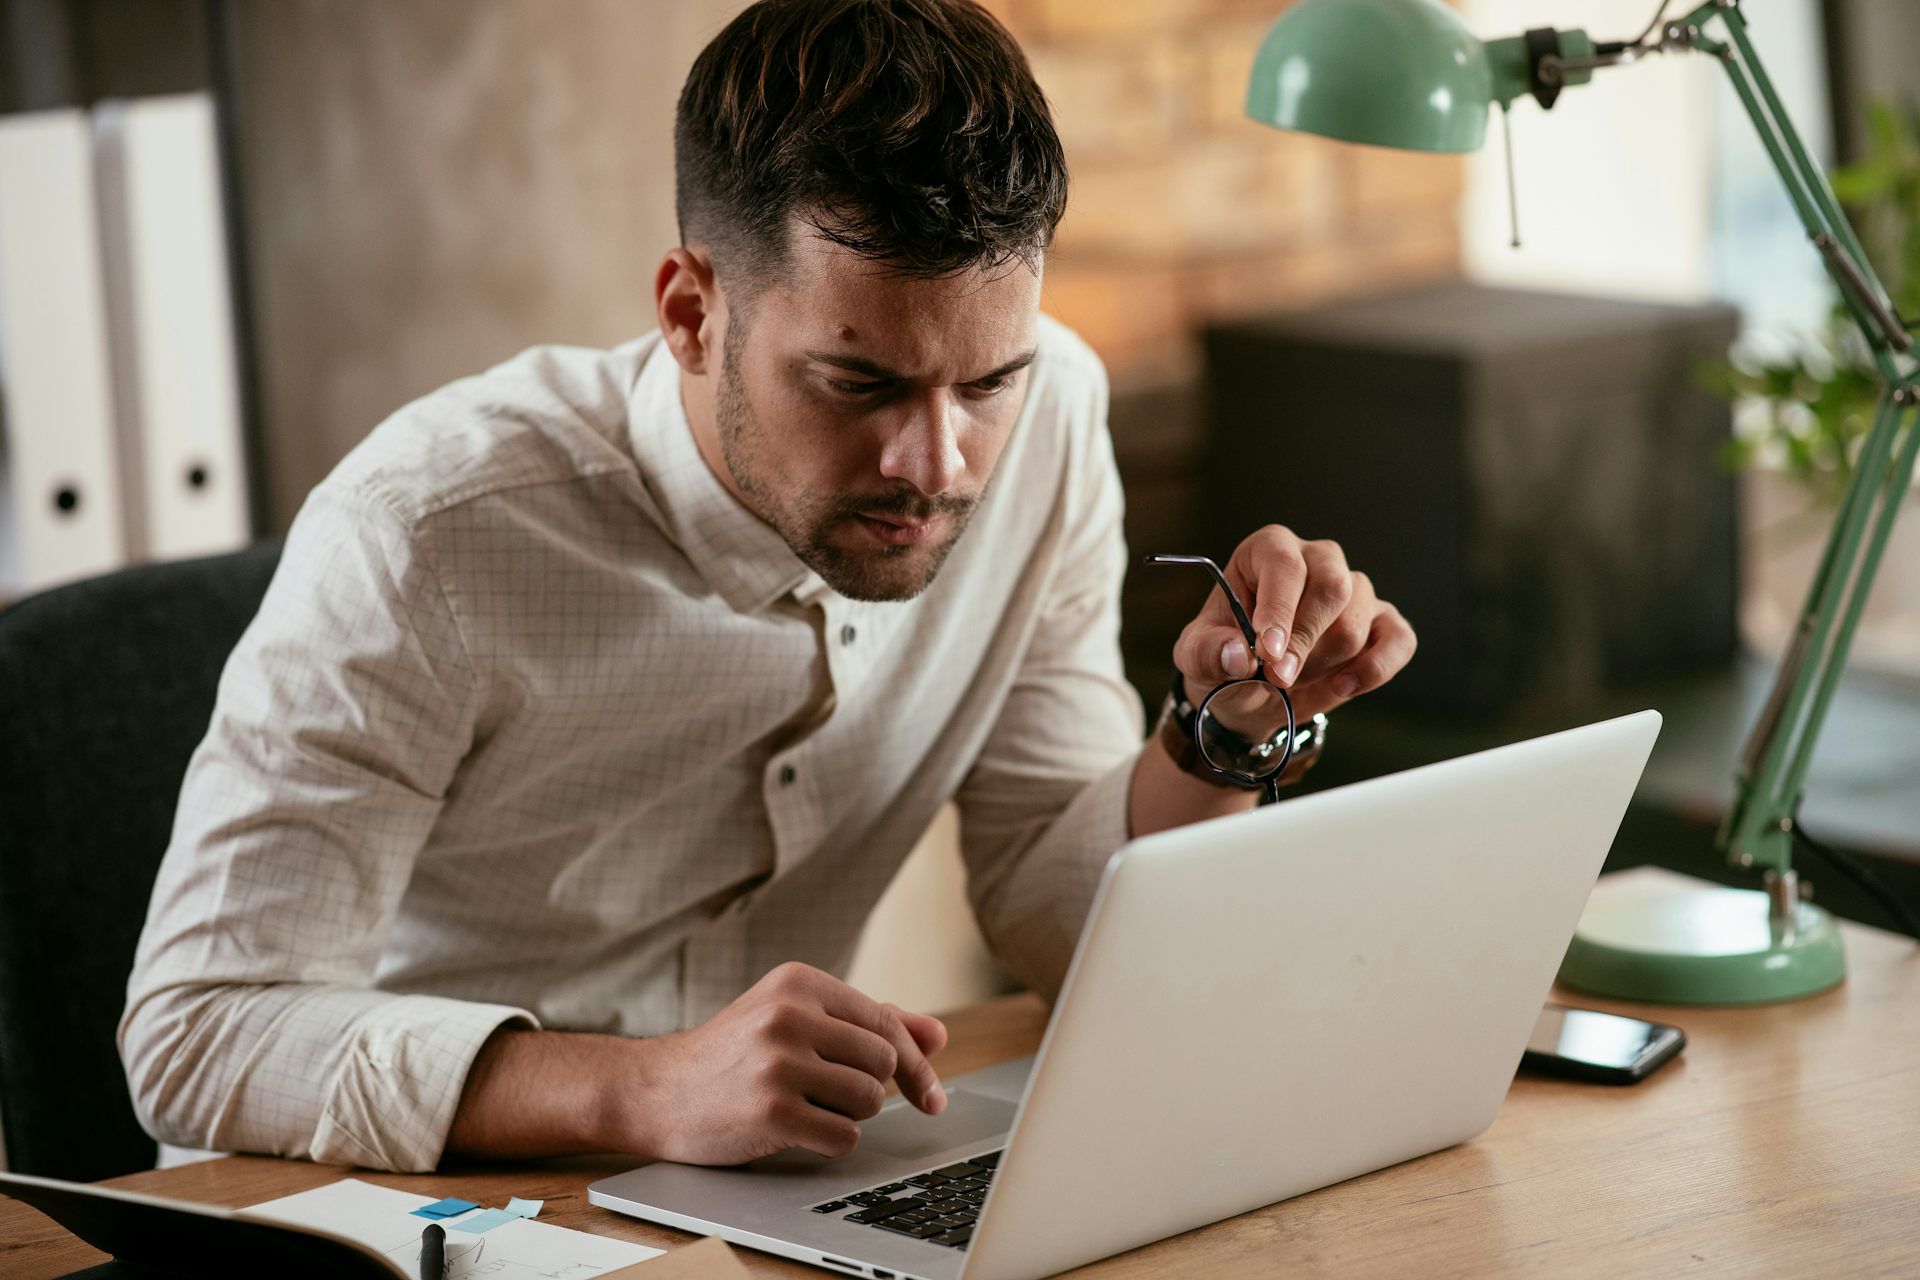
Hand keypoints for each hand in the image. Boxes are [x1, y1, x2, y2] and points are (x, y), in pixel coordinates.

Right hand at [628, 962, 947, 1164]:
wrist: (655, 1090)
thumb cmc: (732, 1055)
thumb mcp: (792, 1019)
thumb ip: (865, 1021)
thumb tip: (938, 1034)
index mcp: (799, 983)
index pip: (887, 1021)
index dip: (917, 1063)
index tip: (932, 1095)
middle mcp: (790, 1015)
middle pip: (884, 1062)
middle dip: (871, 1088)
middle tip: (831, 1093)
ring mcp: (779, 1062)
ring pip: (869, 1099)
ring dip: (850, 1115)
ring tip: (806, 1105)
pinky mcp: (771, 1110)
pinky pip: (844, 1135)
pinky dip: (831, 1141)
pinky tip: (797, 1129)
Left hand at [1172, 525, 1415, 721]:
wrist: (1250, 694)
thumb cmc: (1224, 659)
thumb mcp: (1197, 658)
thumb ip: (1209, 652)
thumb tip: (1238, 655)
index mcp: (1268, 551)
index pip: (1285, 564)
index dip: (1279, 608)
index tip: (1267, 652)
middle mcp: (1316, 559)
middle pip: (1333, 585)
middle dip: (1306, 640)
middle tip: (1277, 678)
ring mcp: (1355, 590)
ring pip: (1357, 621)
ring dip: (1323, 663)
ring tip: (1291, 678)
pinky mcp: (1382, 623)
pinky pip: (1399, 640)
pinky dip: (1374, 669)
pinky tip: (1342, 686)